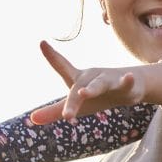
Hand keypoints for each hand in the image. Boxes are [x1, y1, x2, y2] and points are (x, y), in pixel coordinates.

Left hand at [31, 41, 161, 124]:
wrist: (129, 87)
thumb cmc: (97, 96)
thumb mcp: (76, 104)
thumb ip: (54, 111)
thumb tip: (31, 119)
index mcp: (78, 80)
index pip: (63, 68)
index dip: (52, 56)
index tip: (41, 42)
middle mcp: (92, 77)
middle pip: (80, 86)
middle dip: (72, 100)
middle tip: (64, 115)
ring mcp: (109, 80)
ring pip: (100, 84)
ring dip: (92, 88)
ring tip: (83, 93)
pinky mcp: (126, 86)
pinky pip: (125, 84)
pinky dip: (126, 81)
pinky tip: (128, 77)